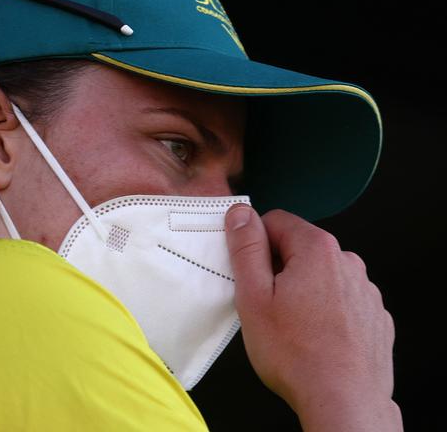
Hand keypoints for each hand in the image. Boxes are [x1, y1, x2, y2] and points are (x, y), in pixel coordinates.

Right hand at [224, 204, 401, 430]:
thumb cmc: (295, 354)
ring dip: (303, 290)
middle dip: (278, 268)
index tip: (248, 272)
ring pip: (321, 275)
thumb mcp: (254, 296)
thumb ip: (246, 248)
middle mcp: (348, 262)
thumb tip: (240, 213)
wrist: (344, 402)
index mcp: (316, 249)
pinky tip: (315, 337)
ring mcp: (365, 291)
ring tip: (291, 326)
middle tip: (265, 305)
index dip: (254, 244)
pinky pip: (342, 300)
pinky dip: (326, 310)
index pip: (275, 221)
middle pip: (300, 248)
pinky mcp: (374, 317)